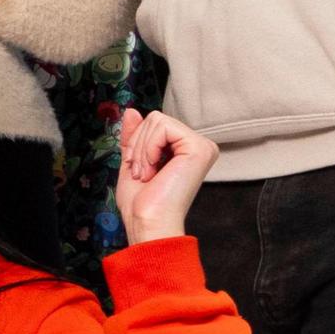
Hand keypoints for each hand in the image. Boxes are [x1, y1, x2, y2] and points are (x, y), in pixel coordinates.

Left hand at [113, 109, 219, 246]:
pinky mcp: (200, 147)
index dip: (137, 144)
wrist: (148, 222)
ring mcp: (202, 146)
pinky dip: (148, 148)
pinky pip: (162, 127)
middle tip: (145, 175)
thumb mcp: (133, 161)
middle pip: (155, 119)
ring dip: (142, 150)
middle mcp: (198, 146)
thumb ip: (135, 136)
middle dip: (138, 147)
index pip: (154, 124)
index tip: (141, 171)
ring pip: (156, 120)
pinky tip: (155, 169)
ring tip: (149, 175)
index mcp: (185, 150)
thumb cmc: (142, 203)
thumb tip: (132, 111)